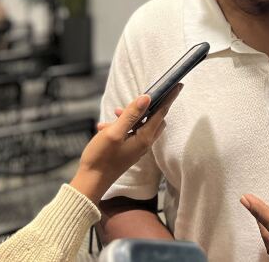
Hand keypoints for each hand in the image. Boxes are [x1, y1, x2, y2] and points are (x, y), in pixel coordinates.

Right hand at [70, 85, 182, 203]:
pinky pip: (130, 132)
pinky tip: (104, 126)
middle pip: (155, 118)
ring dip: (130, 116)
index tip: (178, 84)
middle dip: (147, 106)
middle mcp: (144, 143)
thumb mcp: (114, 132)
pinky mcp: (128, 150)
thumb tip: (147, 97)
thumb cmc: (101, 158)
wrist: (90, 183)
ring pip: (141, 124)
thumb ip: (131, 115)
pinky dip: (122, 125)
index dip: (169, 97)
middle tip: (137, 98)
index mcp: (144, 138)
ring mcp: (137, 148)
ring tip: (114, 113)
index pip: (161, 112)